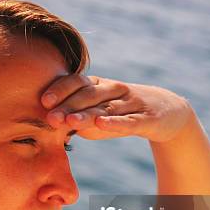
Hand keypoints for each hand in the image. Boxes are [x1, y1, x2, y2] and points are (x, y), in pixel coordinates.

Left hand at [41, 74, 194, 142]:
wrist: (165, 112)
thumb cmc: (121, 114)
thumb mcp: (99, 115)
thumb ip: (78, 121)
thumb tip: (55, 127)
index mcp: (99, 85)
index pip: (77, 82)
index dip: (60, 90)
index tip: (43, 101)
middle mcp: (114, 90)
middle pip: (88, 95)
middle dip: (68, 105)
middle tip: (50, 117)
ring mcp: (131, 102)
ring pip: (106, 108)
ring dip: (86, 114)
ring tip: (70, 121)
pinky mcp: (146, 118)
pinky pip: (129, 120)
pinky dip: (115, 122)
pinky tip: (101, 123)